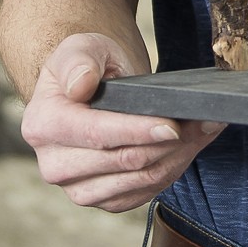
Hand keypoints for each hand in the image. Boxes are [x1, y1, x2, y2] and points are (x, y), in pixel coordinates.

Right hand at [20, 32, 224, 211]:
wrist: (89, 87)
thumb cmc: (86, 64)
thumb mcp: (81, 48)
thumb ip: (79, 61)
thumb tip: (81, 85)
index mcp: (43, 124)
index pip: (97, 135)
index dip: (138, 131)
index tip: (173, 125)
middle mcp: (54, 164)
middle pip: (123, 161)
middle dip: (169, 142)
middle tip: (204, 119)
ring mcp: (77, 187)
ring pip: (139, 180)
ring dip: (177, 156)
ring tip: (203, 128)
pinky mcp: (102, 199)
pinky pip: (143, 192)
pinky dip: (172, 169)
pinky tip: (189, 146)